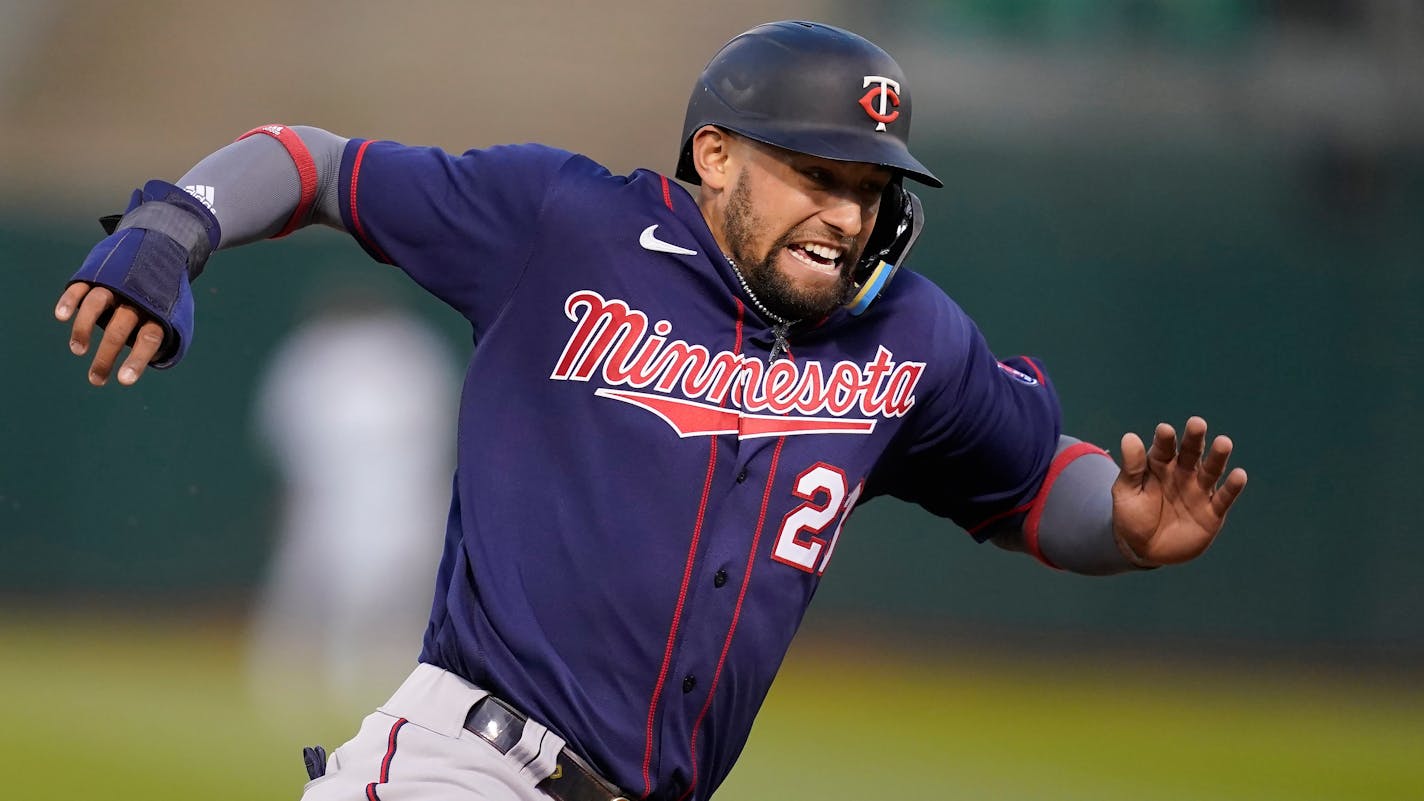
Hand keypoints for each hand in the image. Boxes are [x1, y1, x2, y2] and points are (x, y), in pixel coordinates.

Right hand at [55, 281, 167, 386]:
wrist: (157, 252)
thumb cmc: (162, 298)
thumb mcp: (174, 317)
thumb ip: (161, 342)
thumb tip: (141, 368)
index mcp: (158, 311)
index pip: (149, 337)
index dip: (137, 359)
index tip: (123, 381)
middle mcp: (135, 297)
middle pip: (120, 327)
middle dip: (106, 356)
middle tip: (95, 379)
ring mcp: (114, 284)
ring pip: (96, 304)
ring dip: (84, 328)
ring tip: (78, 350)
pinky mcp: (96, 274)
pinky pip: (81, 287)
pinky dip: (70, 300)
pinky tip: (61, 316)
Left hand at [1111, 416, 1247, 565]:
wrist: (1145, 550)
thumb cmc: (1132, 517)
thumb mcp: (1126, 493)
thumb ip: (1131, 468)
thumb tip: (1129, 437)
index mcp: (1159, 465)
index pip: (1163, 448)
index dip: (1164, 439)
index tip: (1164, 430)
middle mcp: (1183, 473)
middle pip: (1191, 452)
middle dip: (1194, 438)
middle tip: (1196, 424)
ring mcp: (1199, 490)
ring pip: (1211, 470)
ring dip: (1218, 457)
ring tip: (1223, 443)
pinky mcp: (1213, 511)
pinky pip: (1224, 498)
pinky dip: (1232, 487)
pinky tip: (1239, 475)